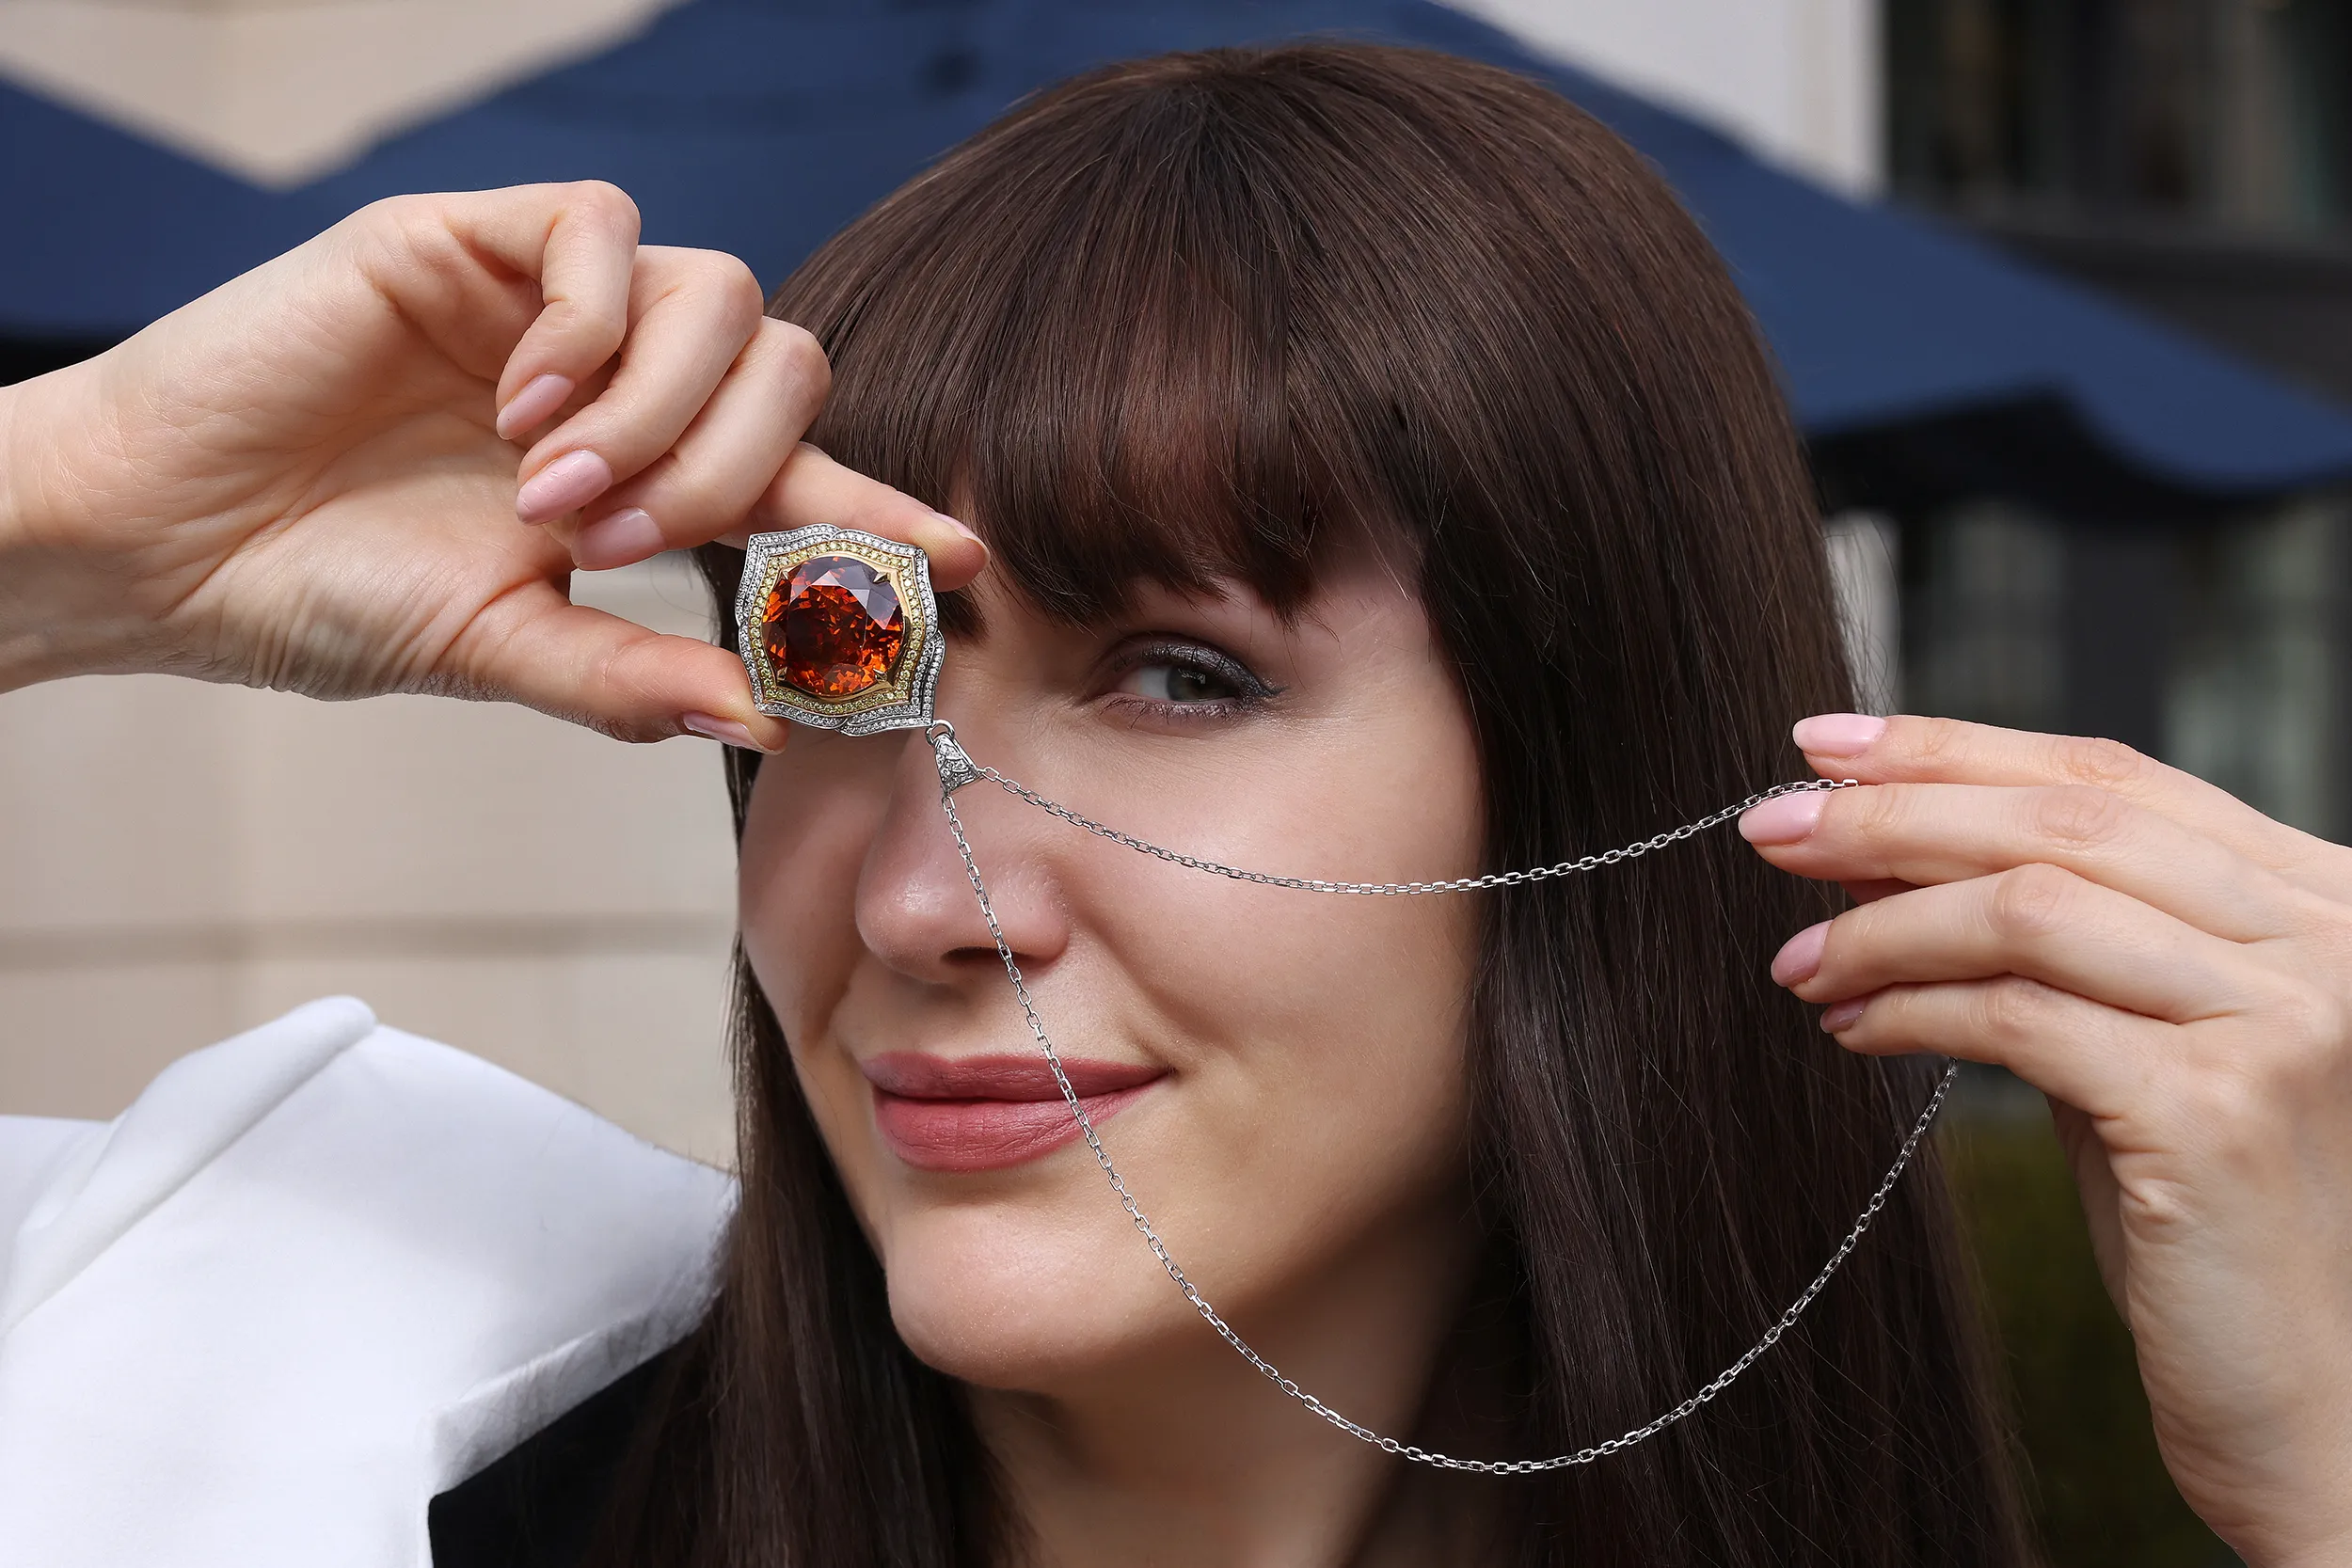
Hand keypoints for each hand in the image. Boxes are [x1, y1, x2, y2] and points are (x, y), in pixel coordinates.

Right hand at [0, 181, 984, 747]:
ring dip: (664, 406)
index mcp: (646, 480)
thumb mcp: (498, 649)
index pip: (804, 480)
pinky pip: (601, 235)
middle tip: (635, 540)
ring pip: (721, 295)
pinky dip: (589, 326)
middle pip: (789, 368)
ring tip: (556, 490)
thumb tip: (770, 720)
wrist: (160, 543)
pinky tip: (519, 407)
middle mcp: (621, 385)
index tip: (963, 561)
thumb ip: (632, 678)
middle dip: (743, 465)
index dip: (889, 510)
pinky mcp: (472, 243)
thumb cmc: (322, 592)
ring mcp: (554, 312)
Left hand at [1742, 715, 2351, 1566]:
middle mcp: (2331, 938)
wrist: (2310, 1397)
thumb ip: (2034, 938)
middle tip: (1769, 826)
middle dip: (1894, 814)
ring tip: (1795, 960)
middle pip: (2064, 822)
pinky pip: (2019, 1018)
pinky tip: (1848, 1028)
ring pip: (2030, 908)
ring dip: (1882, 924)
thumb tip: (1866, 842)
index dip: (1956, 747)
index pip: (2111, 777)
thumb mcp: (2122, 1036)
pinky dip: (1910, 1010)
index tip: (1823, 746)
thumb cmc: (2203, 1216)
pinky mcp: (2219, 1112)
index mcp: (2318, 897)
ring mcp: (2287, 1022)